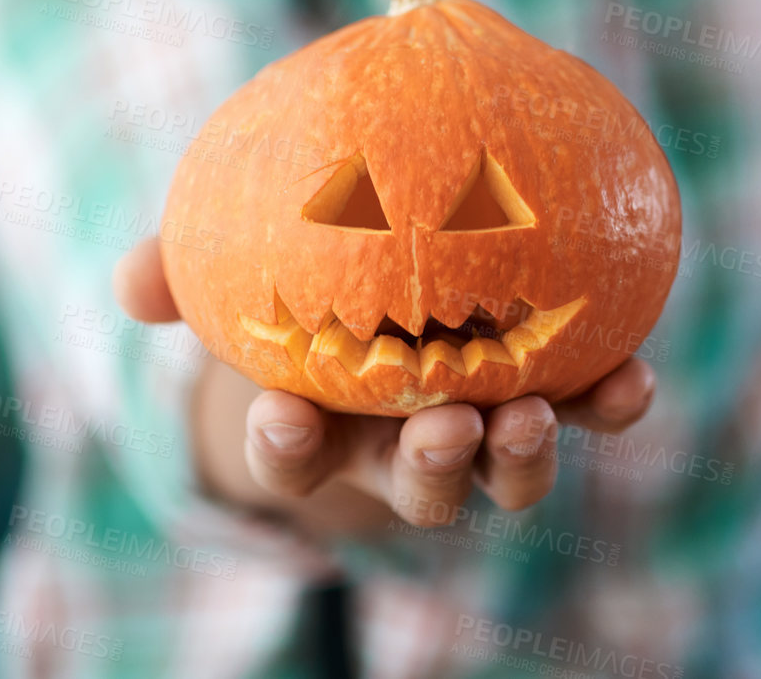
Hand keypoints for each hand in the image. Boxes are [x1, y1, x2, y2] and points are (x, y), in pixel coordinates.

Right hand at [114, 236, 654, 534]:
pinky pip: (583, 409)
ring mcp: (479, 429)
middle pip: (420, 485)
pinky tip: (631, 375)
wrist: (376, 298)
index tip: (282, 418)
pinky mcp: (546, 395)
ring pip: (503, 471)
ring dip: (521, 455)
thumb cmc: (294, 291)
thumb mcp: (233, 279)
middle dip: (433, 469)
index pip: (293, 455)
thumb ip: (181, 276)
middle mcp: (402, 445)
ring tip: (534, 413)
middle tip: (444, 429)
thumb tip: (129, 281)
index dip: (285, 447)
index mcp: (323, 424)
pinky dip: (609, 402)